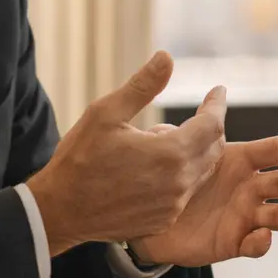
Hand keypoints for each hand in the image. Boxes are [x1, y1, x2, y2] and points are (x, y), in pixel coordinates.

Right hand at [25, 52, 226, 253]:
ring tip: (168, 137)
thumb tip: (166, 57)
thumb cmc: (80, 159)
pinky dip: (183, 174)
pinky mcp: (164, 220)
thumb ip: (142, 86)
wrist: (60, 211)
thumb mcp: (106, 113)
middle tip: (200, 112)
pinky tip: (159, 166)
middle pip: (214, 148)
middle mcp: (179, 183)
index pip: (212, 124)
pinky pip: (186, 192)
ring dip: (196, 150)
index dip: (217, 104)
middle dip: (211, 126)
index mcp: (170, 153)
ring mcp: (173, 205)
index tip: (217, 90)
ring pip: (202, 171)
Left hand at [132, 131, 277, 266]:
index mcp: (241, 161)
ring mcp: (245, 217)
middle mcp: (249, 189)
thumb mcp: (177, 148)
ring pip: (275, 216)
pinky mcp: (235, 243)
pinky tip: (262, 237)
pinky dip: (262, 243)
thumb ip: (195, 126)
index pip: (270, 151)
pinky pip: (254, 245)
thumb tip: (217, 92)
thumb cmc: (170, 177)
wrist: (152, 218)